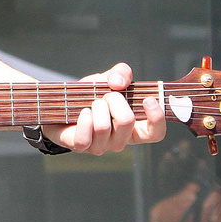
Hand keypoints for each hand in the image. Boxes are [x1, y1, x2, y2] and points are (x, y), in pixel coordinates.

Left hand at [44, 64, 164, 153]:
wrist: (63, 104)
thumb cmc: (91, 95)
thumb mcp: (108, 80)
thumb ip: (121, 74)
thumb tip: (119, 83)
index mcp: (134, 128)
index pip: (155, 133)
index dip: (157, 118)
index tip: (148, 99)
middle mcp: (120, 140)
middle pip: (126, 121)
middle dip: (114, 100)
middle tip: (106, 95)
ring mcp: (101, 147)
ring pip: (103, 127)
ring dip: (96, 106)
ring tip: (92, 102)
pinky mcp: (81, 147)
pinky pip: (85, 137)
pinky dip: (83, 119)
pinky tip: (83, 111)